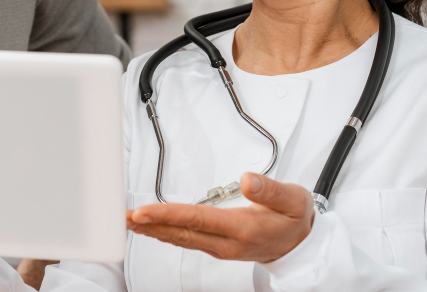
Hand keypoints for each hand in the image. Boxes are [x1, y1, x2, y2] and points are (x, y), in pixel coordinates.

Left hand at [126, 172, 313, 262]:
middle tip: (124, 217)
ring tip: (129, 222)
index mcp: (242, 229)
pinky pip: (186, 240)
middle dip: (151, 225)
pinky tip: (151, 228)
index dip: (168, 215)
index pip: (197, 220)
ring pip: (181, 239)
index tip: (144, 212)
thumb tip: (248, 179)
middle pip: (182, 233)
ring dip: (153, 231)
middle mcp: (227, 243)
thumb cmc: (294, 219)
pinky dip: (165, 233)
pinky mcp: (217, 246)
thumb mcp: (292, 199)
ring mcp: (220, 247)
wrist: (302, 245)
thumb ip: (270, 189)